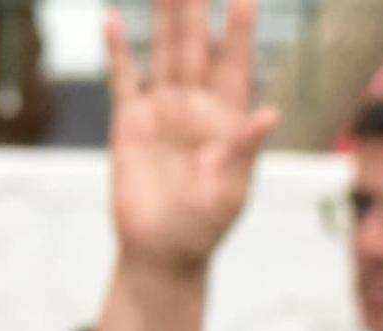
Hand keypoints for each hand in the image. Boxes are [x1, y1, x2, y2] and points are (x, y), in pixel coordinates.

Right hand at [102, 0, 277, 276]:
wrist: (160, 253)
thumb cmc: (203, 229)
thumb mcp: (231, 193)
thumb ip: (245, 151)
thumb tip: (269, 113)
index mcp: (226, 117)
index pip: (235, 62)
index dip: (240, 28)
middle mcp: (195, 104)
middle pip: (196, 44)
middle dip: (195, 7)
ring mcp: (162, 110)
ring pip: (163, 50)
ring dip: (163, 15)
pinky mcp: (129, 124)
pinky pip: (124, 80)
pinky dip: (118, 51)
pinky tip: (113, 19)